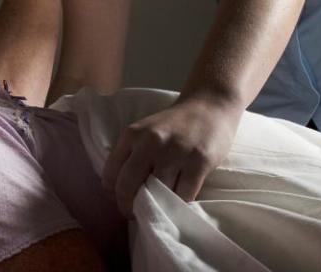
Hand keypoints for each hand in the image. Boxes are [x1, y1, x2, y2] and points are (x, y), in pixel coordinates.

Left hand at [101, 94, 243, 216]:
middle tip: (134, 214)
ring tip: (157, 208)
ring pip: (157, 192)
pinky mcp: (199, 161)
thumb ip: (131, 154)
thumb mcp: (144, 132)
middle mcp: (150, 142)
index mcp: (131, 135)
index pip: (111, 172)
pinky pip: (184, 194)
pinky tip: (177, 202)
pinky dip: (179, 203)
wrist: (209, 106)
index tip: (119, 201)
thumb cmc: (174, 125)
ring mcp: (175, 152)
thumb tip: (116, 190)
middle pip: (128, 185)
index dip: (112, 192)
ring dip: (156, 206)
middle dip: (127, 205)